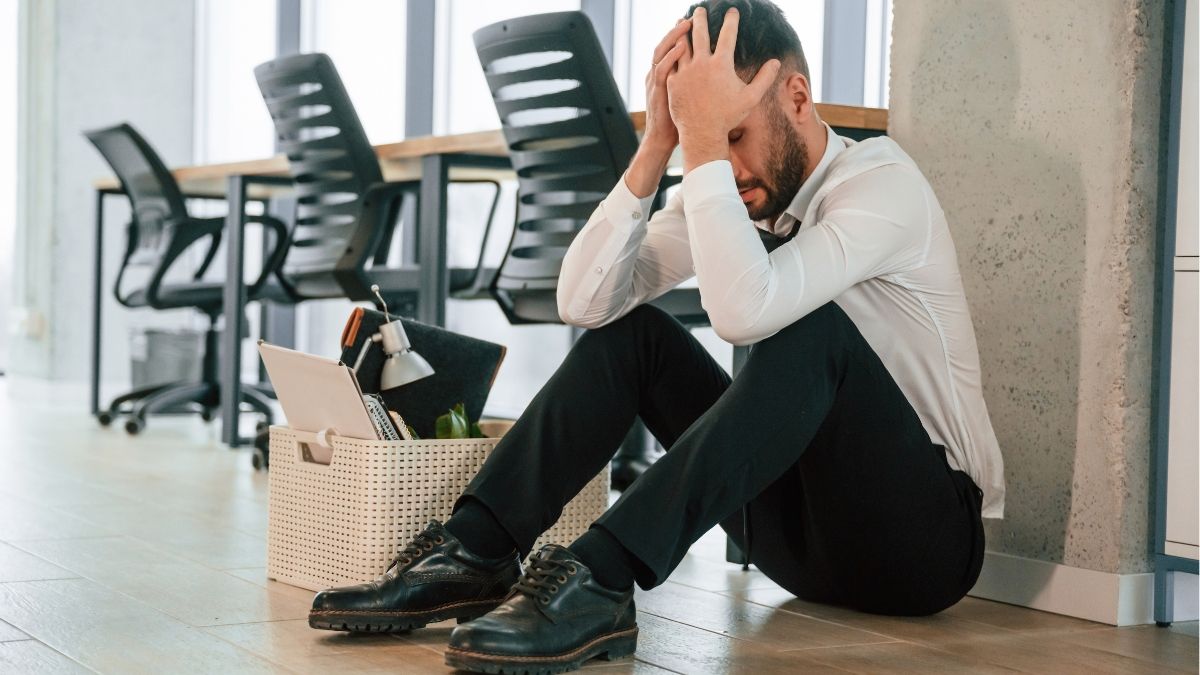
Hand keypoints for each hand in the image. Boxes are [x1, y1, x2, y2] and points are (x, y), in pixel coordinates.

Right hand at [642, 18, 692, 153]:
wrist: (662, 140)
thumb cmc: (678, 121)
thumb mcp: (684, 98)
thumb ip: (693, 84)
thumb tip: (715, 75)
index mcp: (666, 75)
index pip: (673, 49)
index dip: (682, 35)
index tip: (695, 23)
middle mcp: (659, 74)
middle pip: (667, 44)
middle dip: (678, 29)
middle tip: (693, 15)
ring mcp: (656, 82)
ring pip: (661, 51)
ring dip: (674, 36)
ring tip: (687, 23)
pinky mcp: (657, 91)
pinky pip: (662, 69)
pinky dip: (671, 56)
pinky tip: (682, 46)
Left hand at [666, 7, 780, 169]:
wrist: (701, 133)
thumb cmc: (728, 117)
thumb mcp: (751, 98)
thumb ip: (764, 78)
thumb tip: (776, 62)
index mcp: (721, 64)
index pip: (728, 34)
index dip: (731, 20)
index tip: (732, 11)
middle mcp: (701, 64)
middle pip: (700, 33)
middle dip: (700, 18)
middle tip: (700, 10)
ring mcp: (684, 72)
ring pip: (682, 45)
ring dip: (683, 32)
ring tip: (682, 22)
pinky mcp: (672, 81)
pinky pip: (671, 62)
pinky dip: (672, 51)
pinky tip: (672, 47)